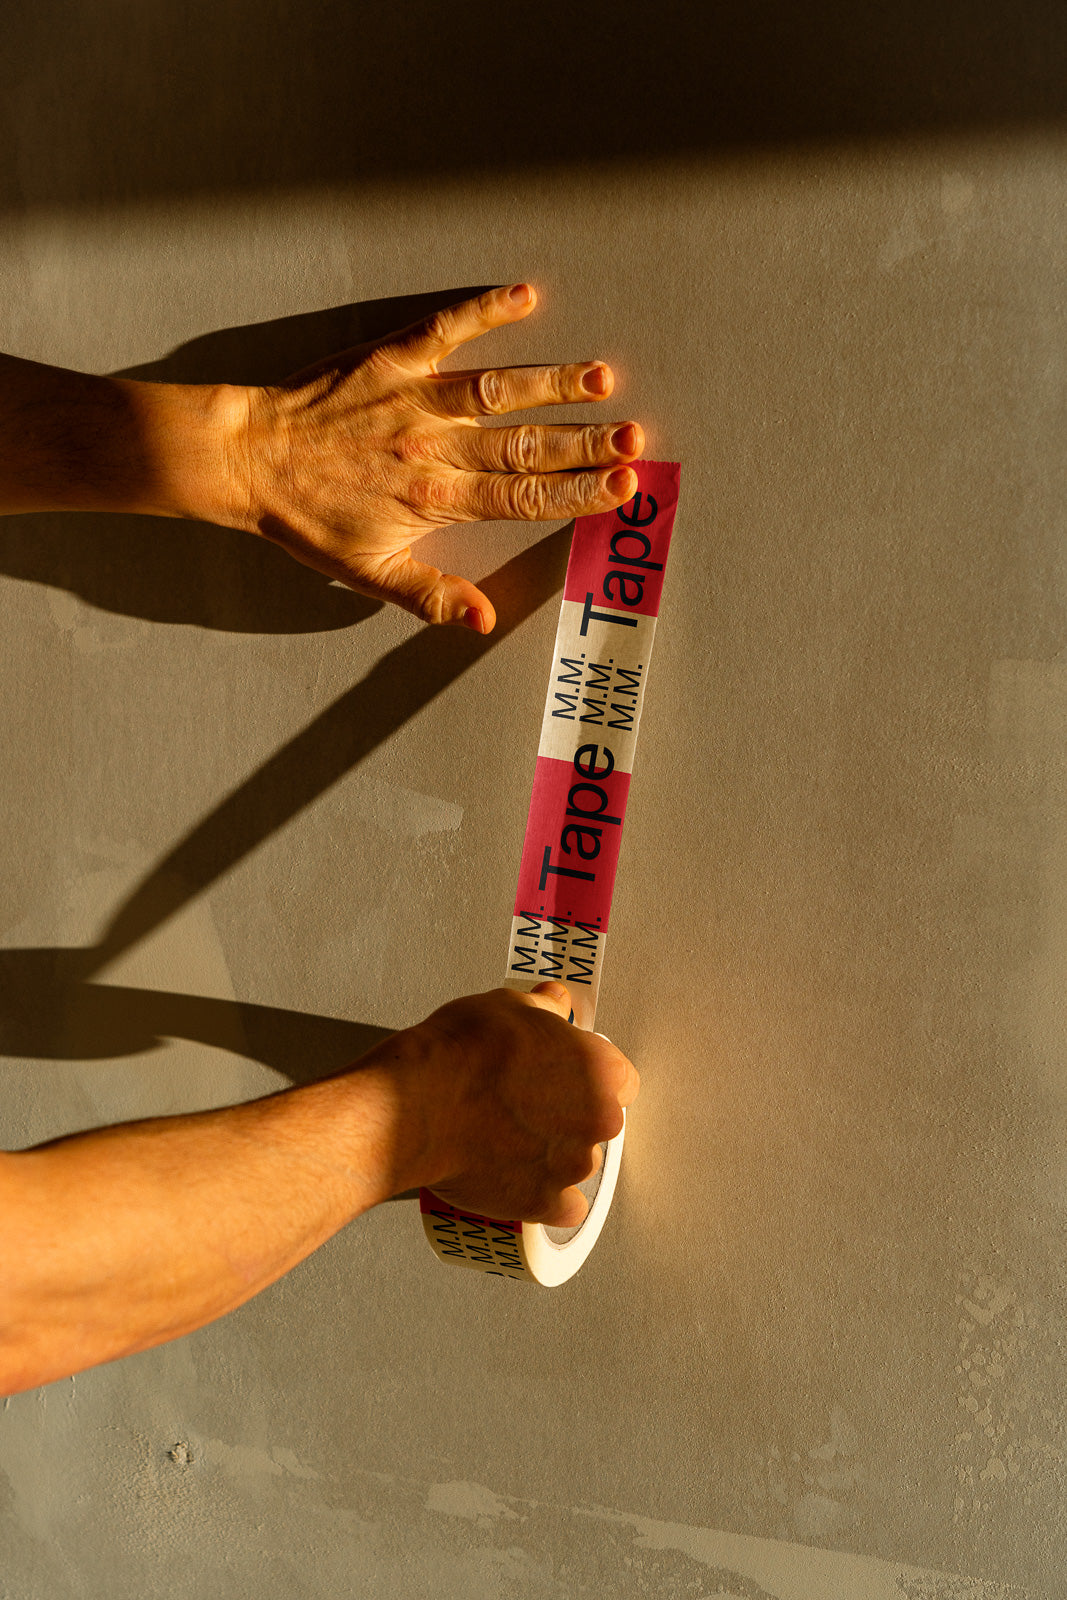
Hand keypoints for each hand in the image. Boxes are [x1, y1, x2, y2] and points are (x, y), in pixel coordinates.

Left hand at [237, 284, 643, 631]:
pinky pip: (445, 329)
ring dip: (553, 383)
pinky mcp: (389, 359)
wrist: (244, 460)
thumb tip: (485, 621)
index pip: (522, 498)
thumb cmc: (304, 519)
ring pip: (498, 390)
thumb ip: (430, 595)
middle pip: (525, 446)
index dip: (577, 494)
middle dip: (585, 443)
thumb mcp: (366, 572)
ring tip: (601, 376)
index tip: (622, 487)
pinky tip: (525, 297)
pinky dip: (485, 310)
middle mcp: (433, 448)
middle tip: (634, 436)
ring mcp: (414, 399)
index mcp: (435, 501)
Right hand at [402, 981, 639, 1227]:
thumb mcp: (506, 1005)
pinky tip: (522, 1181)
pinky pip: (562, 1209)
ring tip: (512, 1141)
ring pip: (578, 1164)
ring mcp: (570, 1167)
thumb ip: (542, 1008)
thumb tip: (554, 1002)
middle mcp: (596, 1121)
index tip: (569, 1074)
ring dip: (555, 1156)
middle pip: (598, 1122)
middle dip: (571, 1115)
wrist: (418, 1105)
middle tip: (529, 1104)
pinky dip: (546, 1199)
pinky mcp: (542, 1203)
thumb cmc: (461, 1054)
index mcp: (599, 1070)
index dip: (591, 1075)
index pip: (621, 1078)